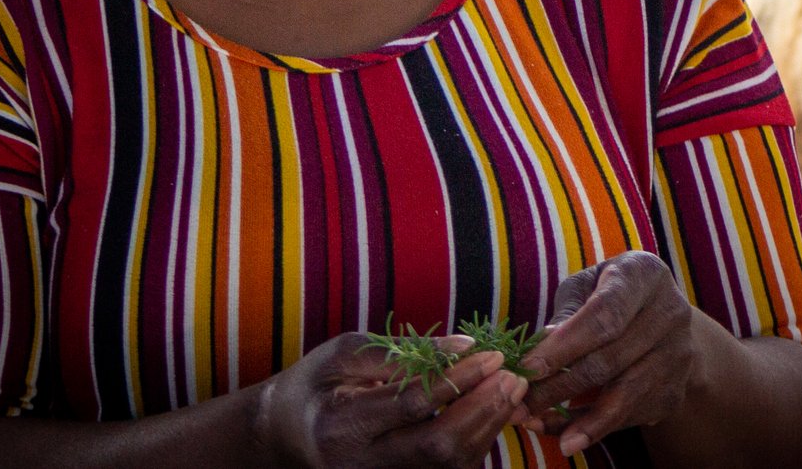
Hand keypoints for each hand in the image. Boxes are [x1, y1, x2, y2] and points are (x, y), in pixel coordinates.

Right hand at [254, 331, 527, 468]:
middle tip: (513, 375)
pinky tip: (491, 411)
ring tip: (511, 388)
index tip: (492, 354)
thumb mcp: (346, 353)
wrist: (287, 434)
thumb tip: (465, 346)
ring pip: (449, 464)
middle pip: (438, 446)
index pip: (412, 406)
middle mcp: (361, 466)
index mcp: (341, 427)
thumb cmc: (318, 383)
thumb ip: (402, 352)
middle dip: (483, 409)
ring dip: (488, 425)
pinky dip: (477, 442)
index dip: (458, 381)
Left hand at [520, 252, 696, 458]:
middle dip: (559, 387)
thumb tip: (541, 348)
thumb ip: (565, 313)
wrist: (661, 316)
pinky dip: (595, 428)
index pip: (606, 314)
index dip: (566, 345)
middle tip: (520, 406)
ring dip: (577, 419)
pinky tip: (565, 433)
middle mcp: (671, 312)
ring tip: (538, 428)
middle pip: (611, 359)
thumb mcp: (585, 287)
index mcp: (644, 275)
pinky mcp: (676, 389)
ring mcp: (679, 354)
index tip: (528, 368)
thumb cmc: (609, 294)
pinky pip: (631, 416)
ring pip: (624, 395)